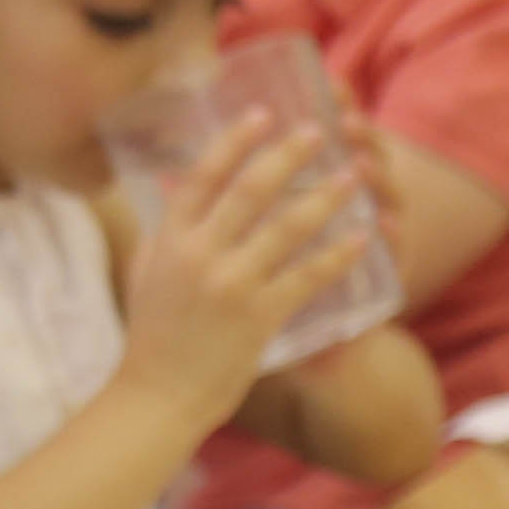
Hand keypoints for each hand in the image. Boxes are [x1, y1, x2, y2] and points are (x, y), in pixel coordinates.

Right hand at [116, 114, 363, 409]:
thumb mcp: (146, 271)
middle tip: (318, 132)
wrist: (157, 395)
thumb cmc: (152, 334)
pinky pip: (308, 276)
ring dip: (325, 197)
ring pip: (288, 228)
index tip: (264, 114)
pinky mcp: (259, 317)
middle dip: (288, 156)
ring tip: (353, 175)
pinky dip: (338, 255)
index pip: (203, 175)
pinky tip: (363, 237)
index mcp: (169, 239)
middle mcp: (199, 255)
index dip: (236, 140)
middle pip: (251, 190)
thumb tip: (176, 189)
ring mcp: (231, 285)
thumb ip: (163, 231)